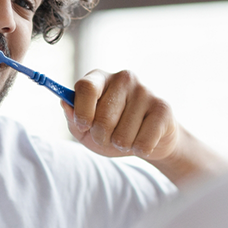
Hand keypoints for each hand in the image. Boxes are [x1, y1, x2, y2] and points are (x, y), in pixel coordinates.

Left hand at [61, 69, 179, 161]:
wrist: (149, 138)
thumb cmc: (112, 131)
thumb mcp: (86, 129)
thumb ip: (73, 118)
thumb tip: (65, 103)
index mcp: (100, 78)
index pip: (86, 87)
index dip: (82, 111)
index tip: (83, 126)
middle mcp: (123, 78)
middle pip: (103, 118)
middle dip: (101, 137)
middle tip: (108, 137)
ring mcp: (145, 91)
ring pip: (122, 135)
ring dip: (121, 145)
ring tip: (127, 137)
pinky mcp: (163, 108)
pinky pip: (142, 142)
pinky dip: (139, 149)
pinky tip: (143, 140)